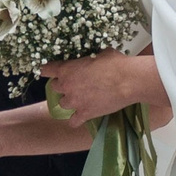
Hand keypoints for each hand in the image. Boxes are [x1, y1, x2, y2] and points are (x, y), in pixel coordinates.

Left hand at [41, 51, 159, 122]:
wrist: (128, 81)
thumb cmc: (116, 63)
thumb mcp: (99, 53)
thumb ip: (88, 58)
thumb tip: (91, 58)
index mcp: (67, 69)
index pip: (46, 70)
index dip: (47, 70)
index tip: (48, 71)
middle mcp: (67, 86)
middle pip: (55, 88)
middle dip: (63, 85)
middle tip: (73, 83)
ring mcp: (75, 102)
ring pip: (63, 104)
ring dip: (69, 101)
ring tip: (79, 99)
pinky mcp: (85, 114)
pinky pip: (73, 122)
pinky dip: (76, 119)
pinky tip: (81, 116)